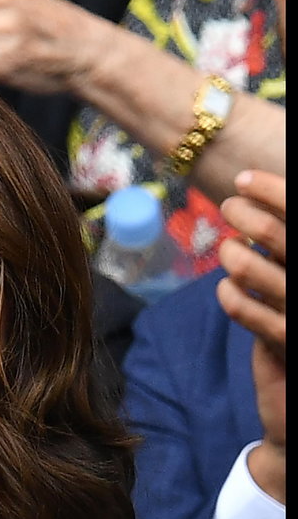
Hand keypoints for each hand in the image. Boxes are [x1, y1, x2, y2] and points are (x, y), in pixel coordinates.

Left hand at [217, 170, 284, 354]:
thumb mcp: (297, 267)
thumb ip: (288, 238)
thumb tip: (266, 196)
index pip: (295, 208)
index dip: (269, 189)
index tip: (243, 179)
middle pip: (270, 231)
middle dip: (240, 212)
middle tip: (228, 207)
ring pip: (246, 266)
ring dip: (229, 251)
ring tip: (228, 247)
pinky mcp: (281, 339)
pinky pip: (239, 306)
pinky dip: (226, 291)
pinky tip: (226, 285)